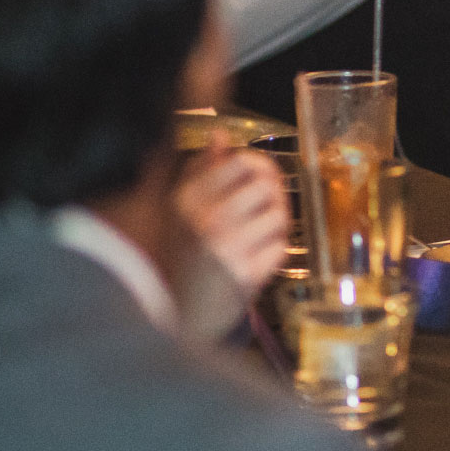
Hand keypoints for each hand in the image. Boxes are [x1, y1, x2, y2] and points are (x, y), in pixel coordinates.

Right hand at [173, 134, 291, 297]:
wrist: (169, 316)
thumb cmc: (178, 258)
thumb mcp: (179, 210)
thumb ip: (200, 170)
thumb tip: (219, 134)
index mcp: (187, 199)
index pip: (240, 161)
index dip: (258, 167)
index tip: (257, 179)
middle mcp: (205, 219)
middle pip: (266, 184)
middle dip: (274, 194)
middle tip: (266, 208)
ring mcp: (226, 248)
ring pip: (278, 215)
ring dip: (277, 225)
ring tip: (260, 235)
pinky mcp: (244, 276)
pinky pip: (280, 248)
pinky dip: (274, 252)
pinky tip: (258, 258)